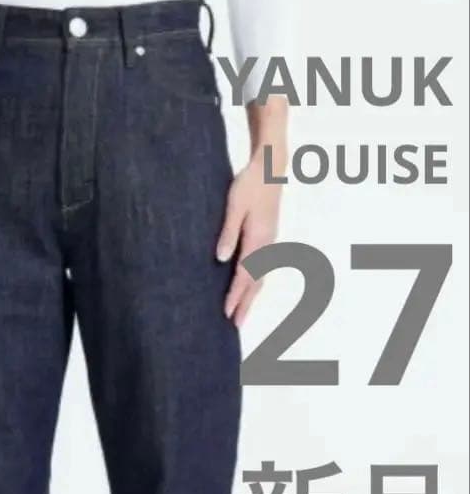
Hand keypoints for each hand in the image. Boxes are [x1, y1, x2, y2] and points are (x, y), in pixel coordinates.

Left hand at [217, 156, 282, 327]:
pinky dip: (256, 283)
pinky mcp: (269, 238)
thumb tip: (220, 258)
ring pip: (261, 277)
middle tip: (235, 325)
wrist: (271, 167)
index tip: (227, 313)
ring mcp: (271, 242)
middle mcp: (267, 245)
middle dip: (245, 305)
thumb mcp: (235, 205)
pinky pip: (263, 268)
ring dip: (251, 297)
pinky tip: (249, 288)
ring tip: (241, 314)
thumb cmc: (250, 184)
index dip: (235, 296)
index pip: (244, 275)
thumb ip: (228, 232)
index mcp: (258, 239)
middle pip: (256, 282)